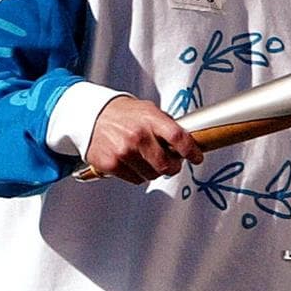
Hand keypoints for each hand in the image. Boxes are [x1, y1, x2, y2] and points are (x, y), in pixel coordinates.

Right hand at [84, 97, 202, 183]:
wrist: (94, 115)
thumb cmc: (125, 114)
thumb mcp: (150, 111)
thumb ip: (167, 126)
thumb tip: (188, 143)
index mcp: (150, 119)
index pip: (178, 138)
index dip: (191, 151)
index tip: (197, 157)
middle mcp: (137, 136)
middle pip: (166, 164)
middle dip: (174, 167)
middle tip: (173, 164)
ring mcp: (123, 151)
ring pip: (151, 175)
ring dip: (155, 171)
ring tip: (149, 160)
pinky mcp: (111, 164)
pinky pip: (135, 179)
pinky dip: (139, 175)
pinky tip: (134, 162)